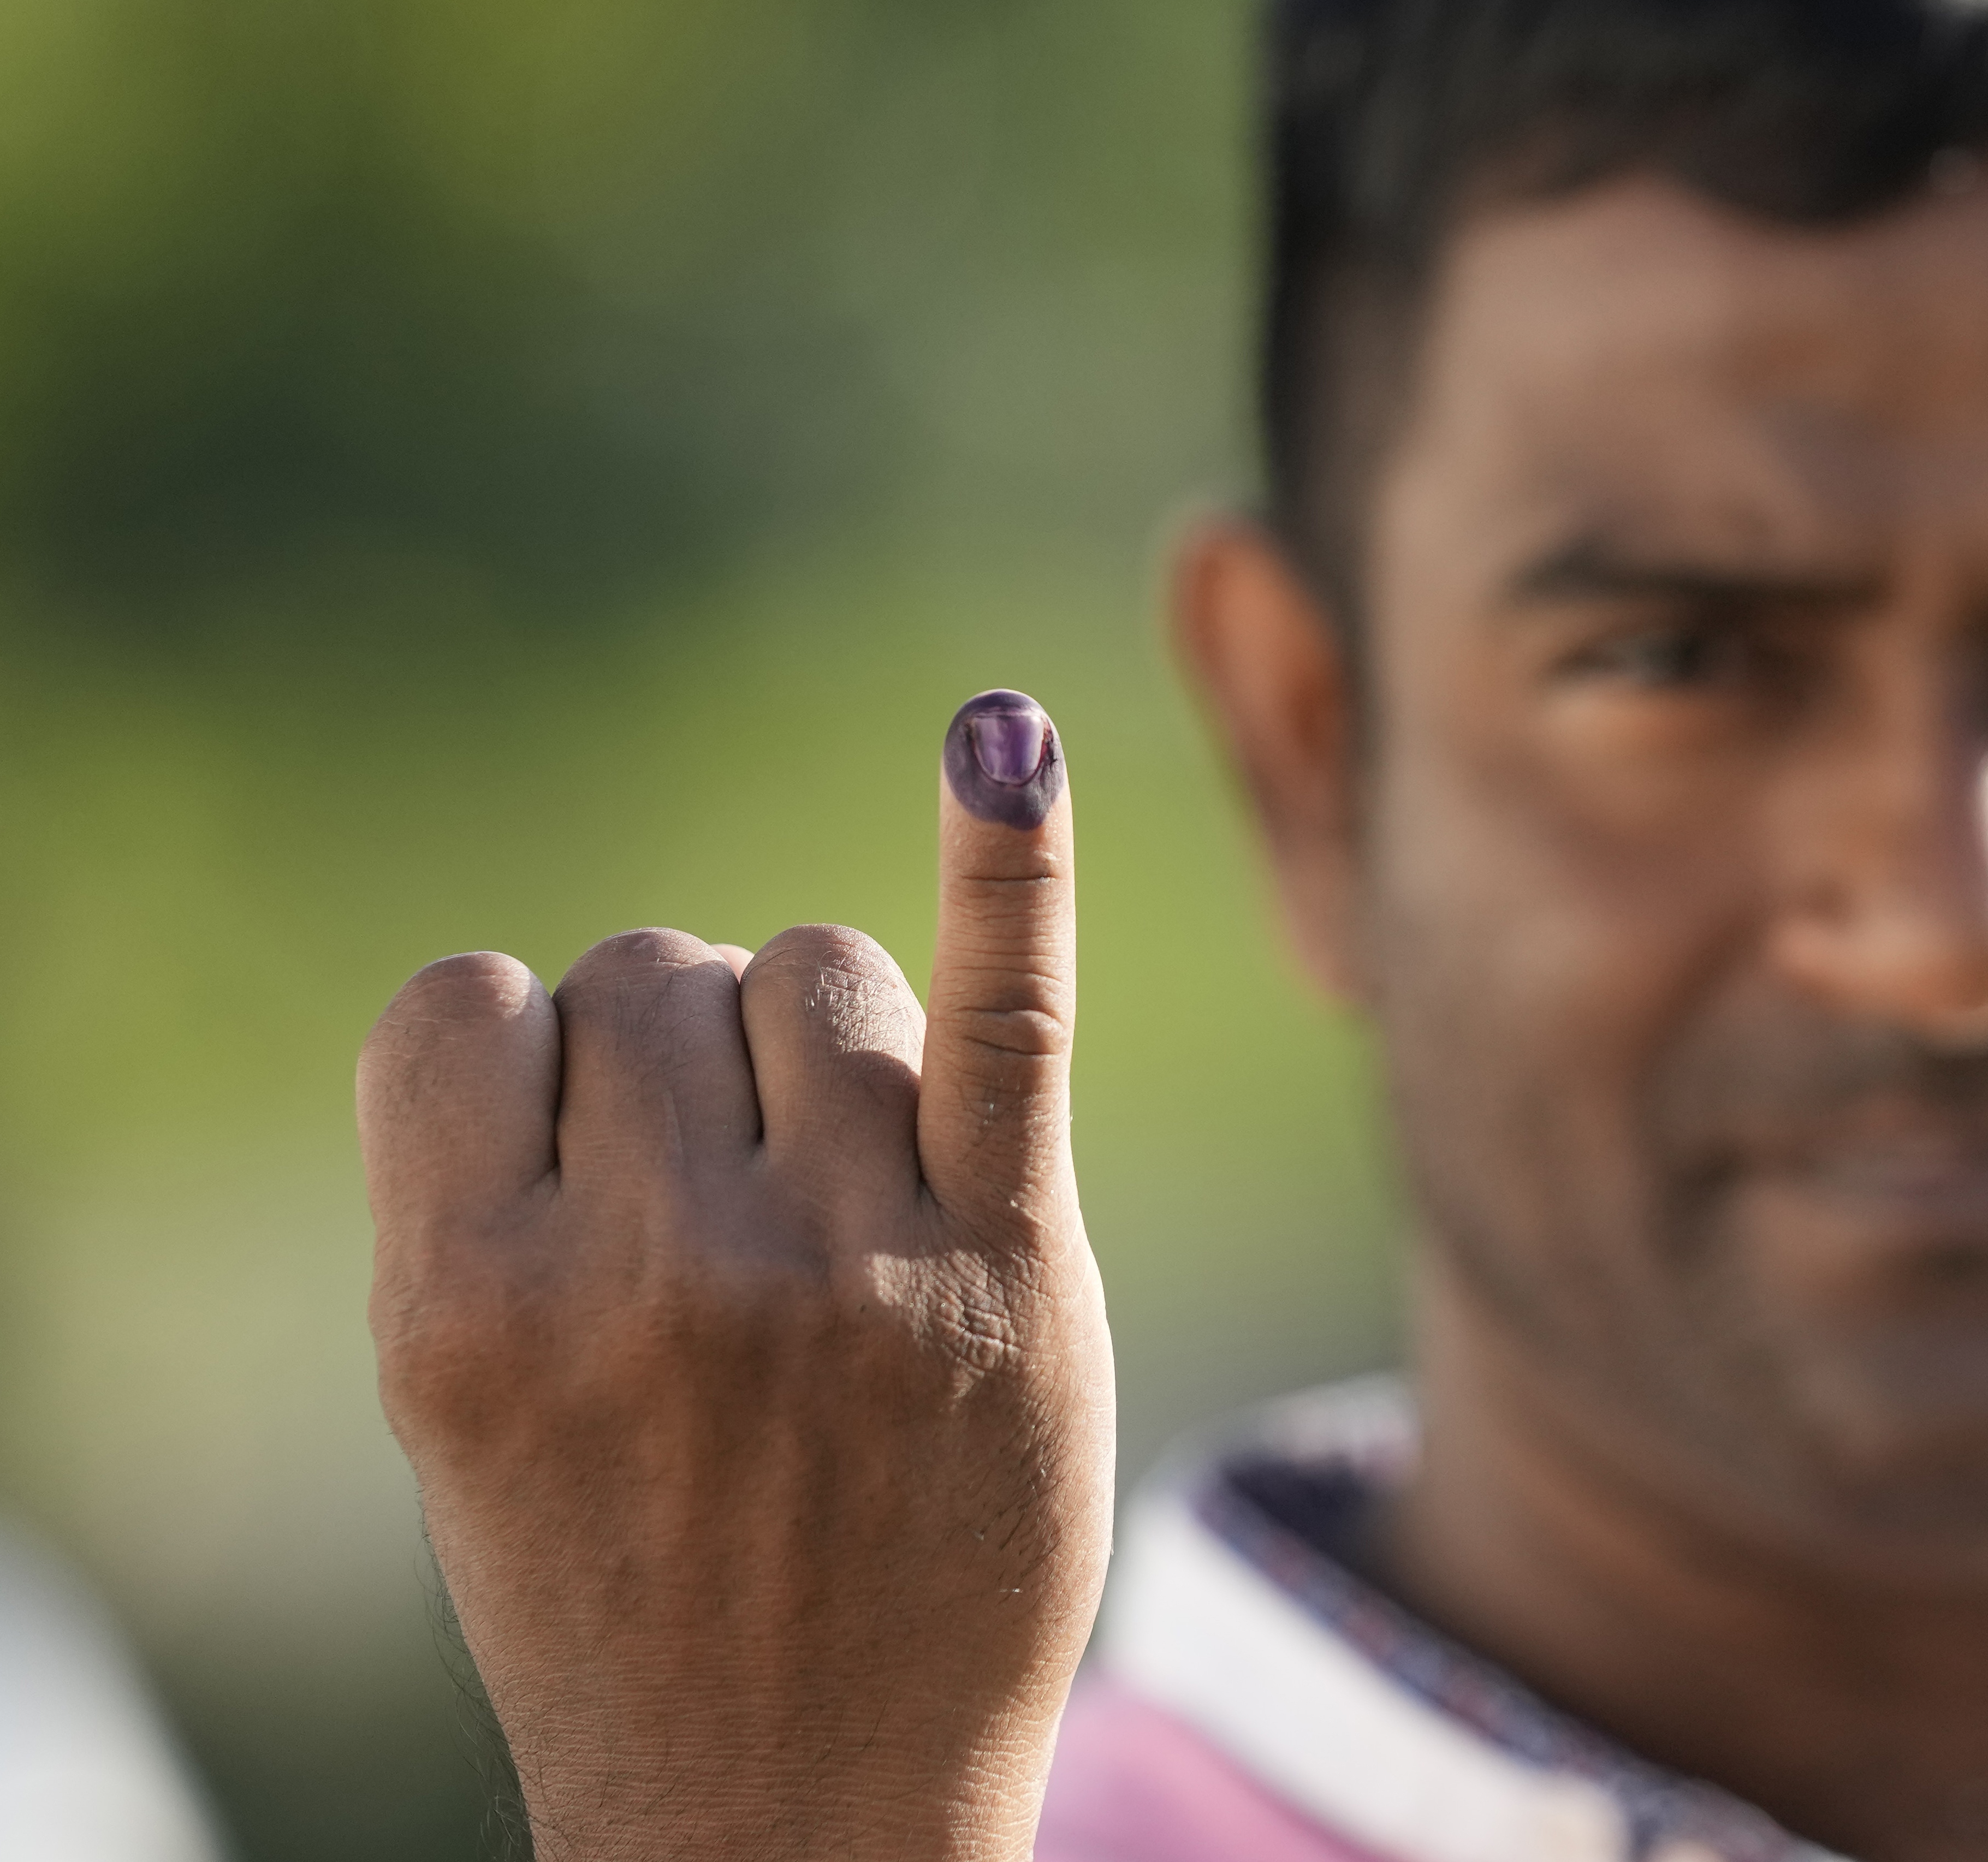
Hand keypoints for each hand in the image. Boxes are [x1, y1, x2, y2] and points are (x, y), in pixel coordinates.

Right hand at [360, 690, 1112, 1861]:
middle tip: (722, 1235)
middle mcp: (655, 1270)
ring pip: (818, 963)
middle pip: (661, 972)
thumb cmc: (627, 1591)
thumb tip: (644, 969)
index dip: (527, 1069)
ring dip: (821, 1042)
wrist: (796, 1809)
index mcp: (464, 1302)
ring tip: (836, 1202)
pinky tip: (1002, 742)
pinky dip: (1006, 859)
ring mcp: (846, 1264)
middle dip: (684, 1068)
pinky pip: (1004, 1013)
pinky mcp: (1013, 1269)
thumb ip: (513, 1189)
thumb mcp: (473, 1411)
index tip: (575, 1177)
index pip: (470, 1005)